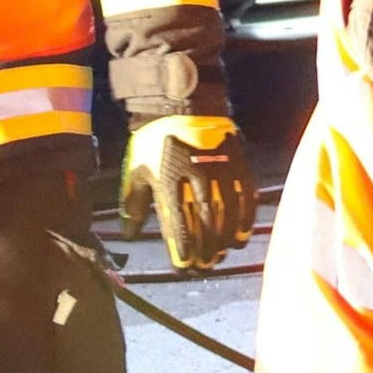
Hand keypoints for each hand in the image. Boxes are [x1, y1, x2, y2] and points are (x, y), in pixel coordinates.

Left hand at [120, 115, 254, 268]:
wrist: (182, 105)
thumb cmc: (155, 140)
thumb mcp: (137, 169)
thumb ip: (133, 203)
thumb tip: (128, 233)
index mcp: (168, 179)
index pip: (177, 221)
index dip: (182, 247)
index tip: (183, 266)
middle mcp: (196, 177)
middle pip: (204, 222)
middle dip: (205, 248)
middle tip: (204, 266)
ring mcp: (220, 170)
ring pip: (227, 213)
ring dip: (224, 239)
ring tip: (221, 256)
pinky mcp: (237, 165)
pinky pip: (245, 198)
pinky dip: (244, 220)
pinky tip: (240, 237)